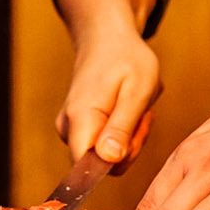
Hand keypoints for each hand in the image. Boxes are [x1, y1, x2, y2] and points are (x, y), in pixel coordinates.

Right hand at [56, 29, 160, 167]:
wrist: (108, 40)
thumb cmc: (126, 60)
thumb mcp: (137, 90)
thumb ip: (122, 127)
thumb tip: (110, 159)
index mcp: (80, 119)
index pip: (86, 169)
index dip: (116, 161)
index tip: (134, 133)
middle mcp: (68, 128)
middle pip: (104, 165)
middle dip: (131, 145)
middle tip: (141, 113)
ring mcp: (71, 130)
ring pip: (109, 158)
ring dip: (131, 137)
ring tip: (135, 106)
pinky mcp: (78, 131)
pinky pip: (107, 148)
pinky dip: (125, 133)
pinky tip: (127, 109)